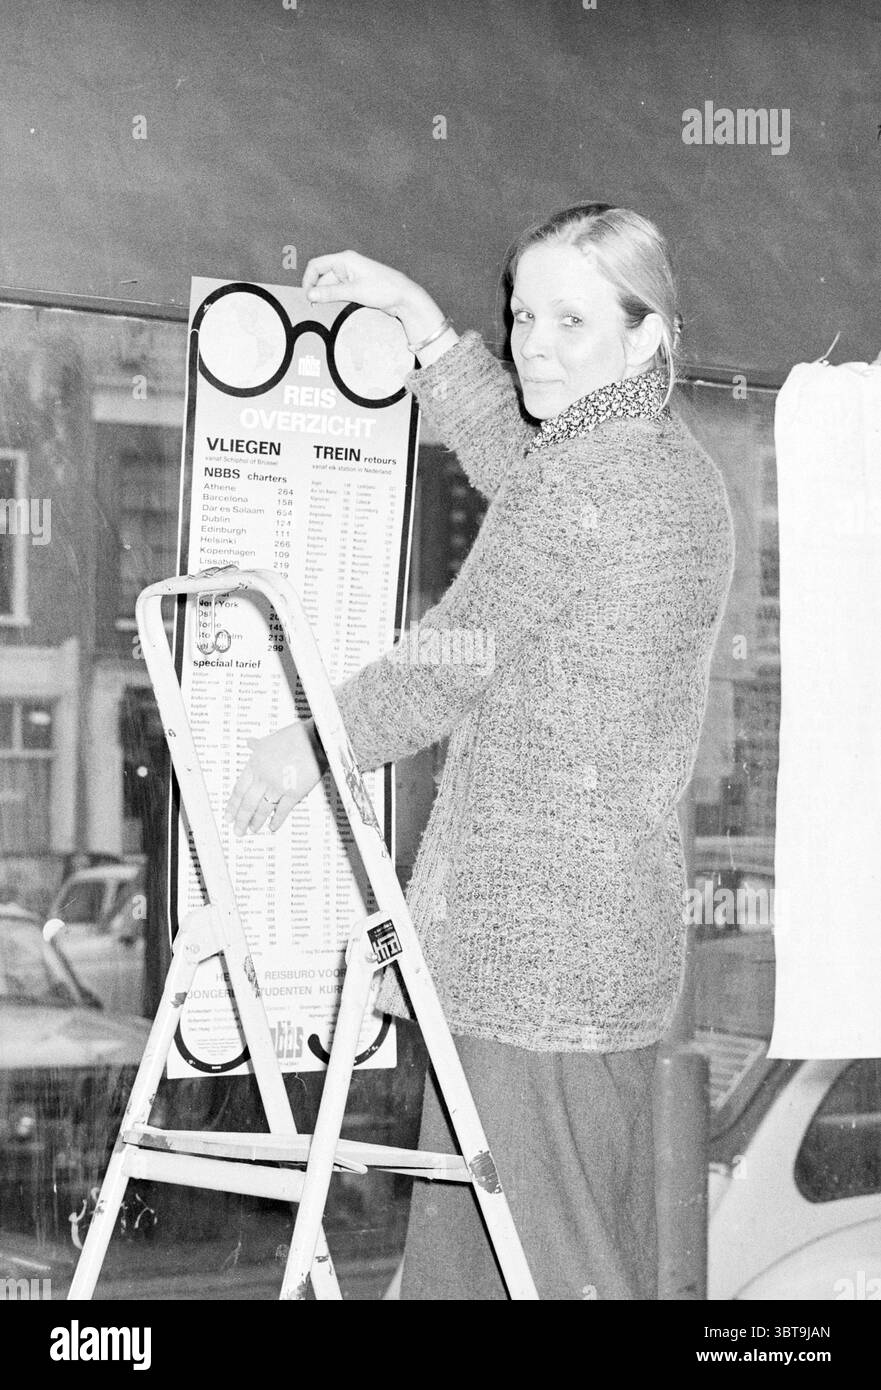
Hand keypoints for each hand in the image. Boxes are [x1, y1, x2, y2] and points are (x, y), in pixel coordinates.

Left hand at [224, 719, 327, 835]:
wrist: (316, 739)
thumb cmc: (295, 737)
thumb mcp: (270, 739)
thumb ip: (258, 745)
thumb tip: (249, 742)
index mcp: (255, 764)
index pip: (239, 790)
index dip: (233, 806)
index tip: (228, 816)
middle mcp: (264, 777)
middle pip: (248, 803)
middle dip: (241, 819)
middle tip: (238, 831)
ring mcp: (278, 786)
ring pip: (262, 809)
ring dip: (256, 822)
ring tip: (252, 830)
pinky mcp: (294, 792)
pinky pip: (283, 810)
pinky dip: (277, 820)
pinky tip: (272, 827)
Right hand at [301, 249, 453, 353]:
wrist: (403, 297)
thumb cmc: (384, 289)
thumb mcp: (354, 292)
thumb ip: (330, 293)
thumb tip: (310, 295)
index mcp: (344, 259)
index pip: (316, 265)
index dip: (308, 280)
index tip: (307, 296)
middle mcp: (346, 265)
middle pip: (322, 276)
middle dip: (316, 290)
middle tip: (313, 307)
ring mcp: (350, 275)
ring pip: (329, 285)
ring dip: (325, 295)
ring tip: (322, 308)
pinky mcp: (355, 285)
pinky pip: (338, 290)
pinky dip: (333, 298)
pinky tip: (333, 305)